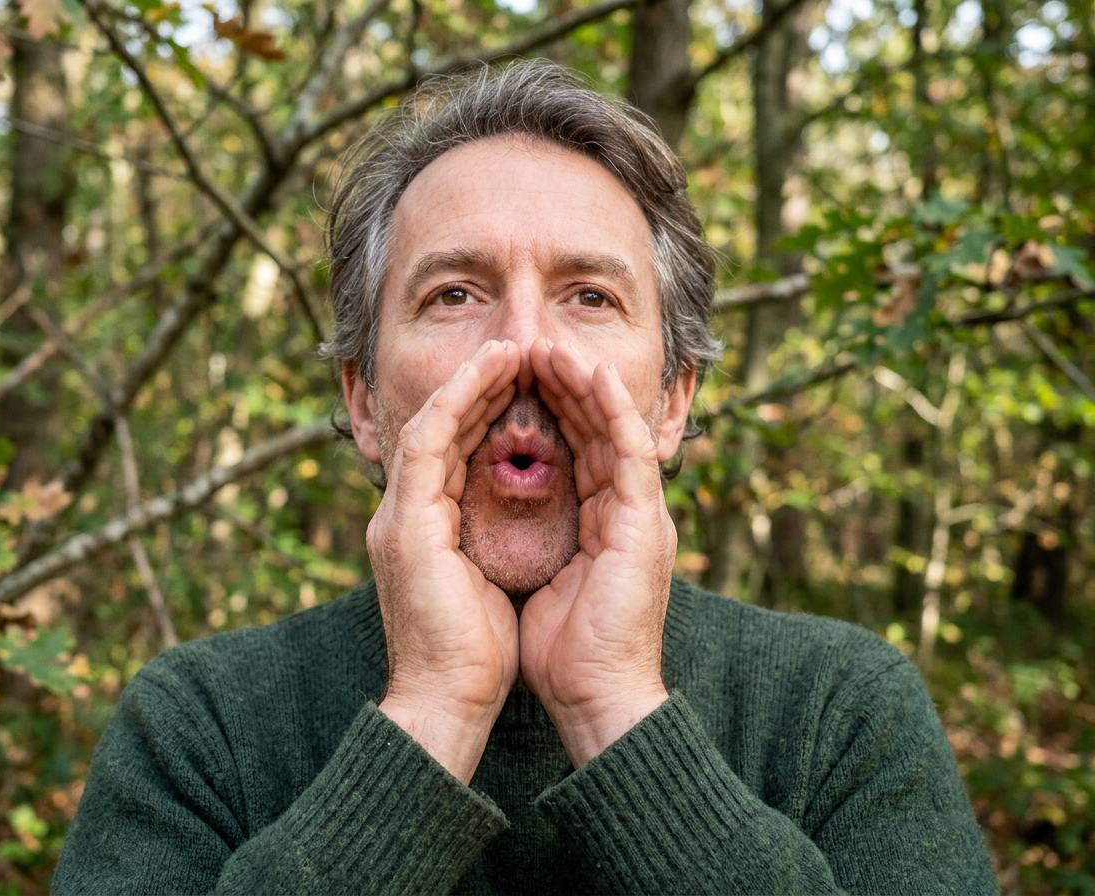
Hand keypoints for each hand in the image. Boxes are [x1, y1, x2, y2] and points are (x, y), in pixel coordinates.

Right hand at [371, 340, 520, 783]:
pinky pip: (430, 441)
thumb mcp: (488, 583)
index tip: (523, 384)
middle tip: (518, 352)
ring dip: (470, 382)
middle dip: (480, 388)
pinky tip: (490, 372)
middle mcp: (403, 516)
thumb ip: (488, 543)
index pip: (455, 455)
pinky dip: (458, 401)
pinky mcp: (405, 523)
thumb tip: (518, 519)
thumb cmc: (477, 655)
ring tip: (508, 348)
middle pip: (442, 430)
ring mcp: (398, 517)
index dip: (486, 414)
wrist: (449, 701)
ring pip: (432, 423)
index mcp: (424, 532)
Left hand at [519, 339, 673, 767]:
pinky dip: (610, 406)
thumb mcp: (530, 579)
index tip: (507, 379)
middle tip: (528, 345)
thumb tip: (483, 514)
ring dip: (582, 383)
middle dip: (560, 385)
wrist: (590, 697)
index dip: (541, 411)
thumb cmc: (555, 652)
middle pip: (588, 429)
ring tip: (551, 344)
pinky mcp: (646, 521)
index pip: (567, 450)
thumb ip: (522, 539)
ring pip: (610, 427)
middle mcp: (621, 511)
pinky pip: (628, 447)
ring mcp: (638, 513)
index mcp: (596, 524)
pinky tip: (586, 372)